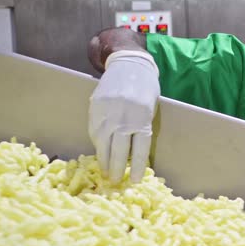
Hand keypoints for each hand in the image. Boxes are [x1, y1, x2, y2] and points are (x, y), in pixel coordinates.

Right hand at [88, 50, 159, 182]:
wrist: (129, 64)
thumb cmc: (145, 88)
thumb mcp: (150, 108)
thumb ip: (142, 128)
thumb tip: (132, 154)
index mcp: (142, 118)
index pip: (139, 149)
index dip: (137, 167)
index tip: (134, 180)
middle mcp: (124, 117)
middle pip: (119, 150)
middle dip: (116, 168)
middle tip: (115, 181)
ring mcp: (107, 112)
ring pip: (103, 143)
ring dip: (103, 160)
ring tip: (105, 172)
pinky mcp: (95, 108)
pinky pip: (94, 131)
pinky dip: (97, 143)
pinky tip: (99, 150)